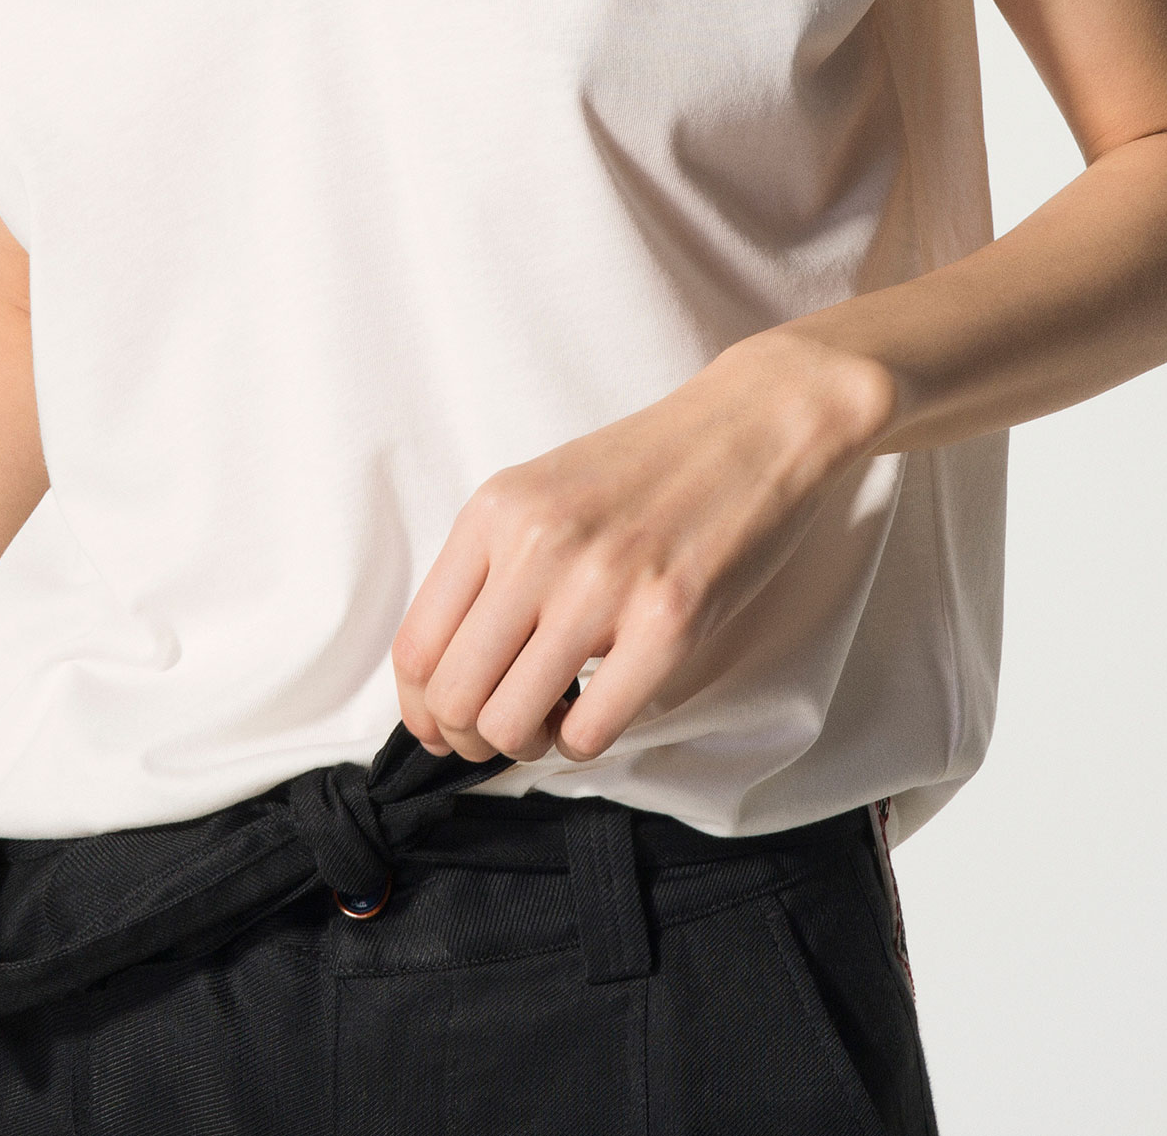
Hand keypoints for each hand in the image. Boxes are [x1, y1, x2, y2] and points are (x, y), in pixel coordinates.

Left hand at [391, 329, 897, 765]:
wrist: (752, 424)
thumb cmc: (647, 468)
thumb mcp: (541, 493)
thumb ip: (491, 566)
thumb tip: (445, 672)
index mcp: (495, 512)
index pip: (415, 646)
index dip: (419, 708)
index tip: (439, 725)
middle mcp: (537, 545)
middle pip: (453, 695)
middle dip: (469, 736)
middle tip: (503, 731)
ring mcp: (602, 583)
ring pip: (511, 723)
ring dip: (528, 743)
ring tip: (554, 718)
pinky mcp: (670, 621)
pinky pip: (591, 730)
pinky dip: (584, 741)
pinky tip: (598, 710)